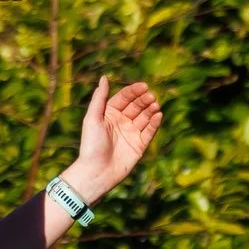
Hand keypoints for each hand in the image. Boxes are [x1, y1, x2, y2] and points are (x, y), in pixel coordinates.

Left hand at [64, 78, 163, 203]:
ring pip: (145, 117)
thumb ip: (99, 98)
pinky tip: (158, 116)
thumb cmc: (91, 145)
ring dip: (151, 110)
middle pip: (136, 106)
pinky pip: (149, 131)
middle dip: (144, 100)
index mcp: (109, 114)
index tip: (144, 86)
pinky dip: (155, 123)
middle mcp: (121, 122)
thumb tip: (104, 77)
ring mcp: (131, 133)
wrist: (96, 172)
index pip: (124, 98)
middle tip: (151, 97)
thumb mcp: (92, 118)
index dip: (134, 91)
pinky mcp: (139, 146)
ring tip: (155, 105)